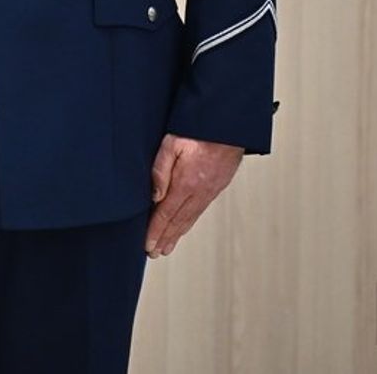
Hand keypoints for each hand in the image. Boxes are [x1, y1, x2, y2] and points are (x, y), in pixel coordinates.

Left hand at [145, 134, 243, 257]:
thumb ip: (160, 169)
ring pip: (190, 218)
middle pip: (178, 221)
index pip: (166, 214)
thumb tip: (154, 196)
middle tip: (154, 252)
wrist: (229, 124)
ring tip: (167, 246)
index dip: (155, 232)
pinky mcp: (218, 186)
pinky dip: (190, 222)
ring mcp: (210, 190)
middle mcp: (199, 191)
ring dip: (177, 234)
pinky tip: (185, 226)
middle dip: (164, 238)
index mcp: (186, 183)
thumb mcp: (172, 143)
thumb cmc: (198, 129)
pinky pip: (200, 209)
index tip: (147, 245)